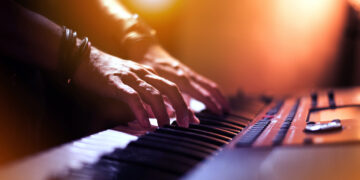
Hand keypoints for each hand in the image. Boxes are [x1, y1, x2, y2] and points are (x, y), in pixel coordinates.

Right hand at [73, 47, 198, 127]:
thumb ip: (144, 93)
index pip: (172, 88)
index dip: (184, 104)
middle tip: (186, 124)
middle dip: (181, 107)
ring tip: (165, 127)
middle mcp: (143, 74)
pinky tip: (145, 123)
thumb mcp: (130, 80)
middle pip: (170, 89)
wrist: (83, 57)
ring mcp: (130, 77)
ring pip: (153, 94)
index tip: (192, 119)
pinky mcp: (116, 83)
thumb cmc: (107, 72)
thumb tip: (158, 111)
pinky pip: (132, 98)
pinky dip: (141, 111)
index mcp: (148, 73)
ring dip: (162, 112)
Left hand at [140, 45, 229, 114]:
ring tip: (225, 107)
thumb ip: (166, 101)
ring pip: (208, 84)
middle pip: (209, 88)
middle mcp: (187, 75)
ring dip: (218, 95)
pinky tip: (212, 97)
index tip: (220, 114)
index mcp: (180, 79)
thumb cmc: (147, 68)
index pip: (201, 93)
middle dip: (220, 100)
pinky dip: (211, 90)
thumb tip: (177, 115)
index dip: (211, 104)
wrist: (146, 49)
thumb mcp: (153, 86)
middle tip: (228, 113)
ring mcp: (188, 72)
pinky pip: (203, 82)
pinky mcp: (187, 72)